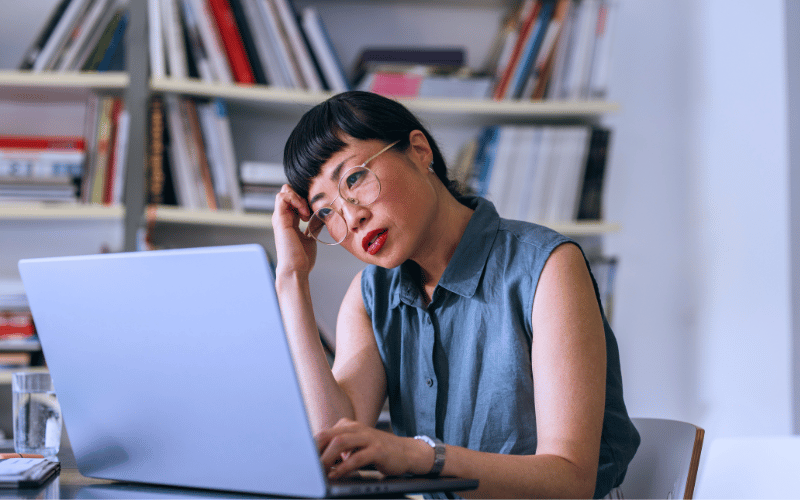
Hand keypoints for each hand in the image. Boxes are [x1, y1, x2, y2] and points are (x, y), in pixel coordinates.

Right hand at [272, 184, 316, 278]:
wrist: (296, 269)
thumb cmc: (302, 258)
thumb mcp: (311, 238)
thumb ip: (313, 228)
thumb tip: (321, 220)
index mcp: (290, 221)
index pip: (294, 200)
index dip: (305, 199)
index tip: (315, 210)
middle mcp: (283, 217)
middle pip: (287, 192)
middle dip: (301, 195)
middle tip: (310, 209)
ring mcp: (280, 218)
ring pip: (284, 192)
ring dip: (298, 197)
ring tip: (306, 212)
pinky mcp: (279, 219)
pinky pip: (282, 197)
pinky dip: (295, 199)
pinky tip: (304, 213)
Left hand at [316, 418, 431, 478]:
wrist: (406, 452)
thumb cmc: (377, 451)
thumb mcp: (356, 446)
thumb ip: (339, 449)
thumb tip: (317, 461)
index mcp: (348, 426)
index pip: (324, 433)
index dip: (311, 447)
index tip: (301, 461)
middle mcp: (357, 428)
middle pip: (329, 435)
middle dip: (315, 451)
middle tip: (307, 467)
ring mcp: (368, 438)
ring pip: (341, 442)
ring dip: (327, 458)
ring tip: (319, 470)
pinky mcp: (378, 450)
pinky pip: (357, 457)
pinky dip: (344, 467)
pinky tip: (336, 474)